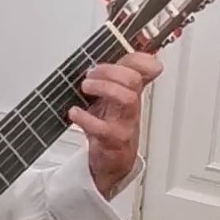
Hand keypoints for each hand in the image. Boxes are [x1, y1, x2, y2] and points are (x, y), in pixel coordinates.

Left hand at [68, 52, 162, 197]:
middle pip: (133, 80)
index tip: (116, 58)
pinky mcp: (115, 141)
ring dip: (104, 88)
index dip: (137, 59)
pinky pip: (104, 128)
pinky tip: (74, 113)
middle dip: (110, 72)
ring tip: (85, 87)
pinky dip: (86, 118)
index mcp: (131, 93)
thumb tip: (101, 59)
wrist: (111, 161)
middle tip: (90, 75)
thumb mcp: (110, 100)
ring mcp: (125, 123)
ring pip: (127, 99)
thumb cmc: (109, 128)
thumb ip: (109, 78)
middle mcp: (131, 106)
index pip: (145, 69)